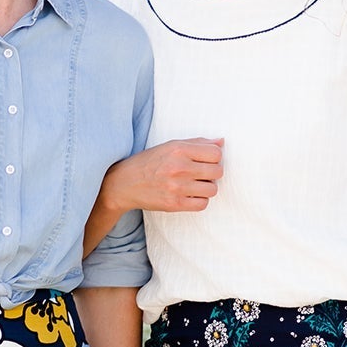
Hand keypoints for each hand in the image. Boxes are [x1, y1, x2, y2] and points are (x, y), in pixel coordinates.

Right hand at [105, 139, 223, 214]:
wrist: (124, 183)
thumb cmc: (150, 162)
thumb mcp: (171, 146)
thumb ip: (197, 143)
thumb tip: (221, 142)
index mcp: (179, 150)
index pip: (216, 153)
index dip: (214, 157)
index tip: (205, 160)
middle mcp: (179, 168)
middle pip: (217, 171)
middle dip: (212, 172)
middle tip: (200, 173)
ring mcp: (177, 187)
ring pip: (212, 189)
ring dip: (206, 187)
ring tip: (195, 184)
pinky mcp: (174, 204)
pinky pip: (202, 204)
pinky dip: (199, 200)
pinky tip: (189, 195)